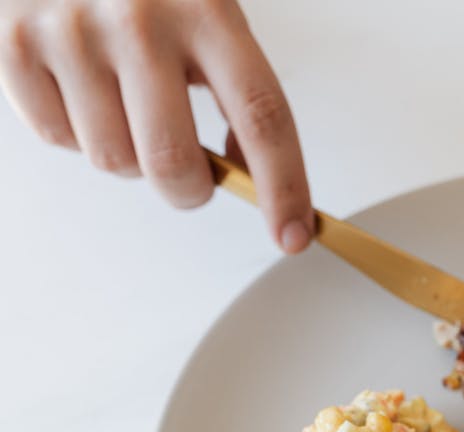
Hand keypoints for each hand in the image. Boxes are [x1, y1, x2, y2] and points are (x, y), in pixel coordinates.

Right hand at [0, 0, 312, 252]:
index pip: (263, 117)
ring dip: (128, 156)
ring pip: (113, 160)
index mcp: (208, 10)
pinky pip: (57, 138)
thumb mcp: (206, 12)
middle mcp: (140, 20)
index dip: (283, 187)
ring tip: (124, 102)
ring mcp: (72, 32)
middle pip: (174, 162)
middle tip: (191, 178)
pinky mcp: (14, 45)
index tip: (293, 235)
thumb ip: (233, 86)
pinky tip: (81, 85)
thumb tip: (245, 170)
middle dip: (189, 191)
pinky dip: (75, 130)